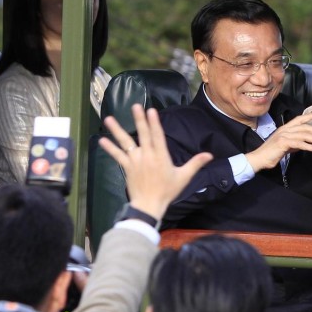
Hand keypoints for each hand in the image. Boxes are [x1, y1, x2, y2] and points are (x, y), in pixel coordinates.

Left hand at [98, 105, 212, 220]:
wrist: (149, 205)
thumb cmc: (167, 191)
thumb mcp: (184, 177)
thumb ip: (195, 164)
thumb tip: (209, 155)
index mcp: (161, 156)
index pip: (157, 136)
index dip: (154, 122)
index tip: (151, 111)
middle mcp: (147, 156)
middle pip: (142, 134)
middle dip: (139, 119)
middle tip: (135, 106)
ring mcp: (135, 161)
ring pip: (125, 143)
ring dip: (117, 130)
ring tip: (108, 119)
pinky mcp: (127, 167)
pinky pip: (117, 156)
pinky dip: (109, 148)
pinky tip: (102, 140)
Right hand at [245, 111, 311, 172]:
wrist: (259, 158)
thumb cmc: (271, 153)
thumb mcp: (285, 146)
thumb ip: (294, 143)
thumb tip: (303, 142)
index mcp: (284, 129)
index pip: (298, 120)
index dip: (308, 116)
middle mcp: (284, 130)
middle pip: (304, 127)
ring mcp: (283, 135)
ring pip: (303, 135)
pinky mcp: (283, 143)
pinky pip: (298, 143)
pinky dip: (308, 146)